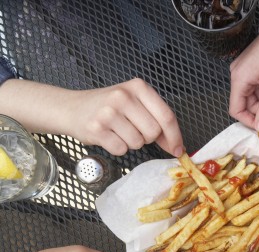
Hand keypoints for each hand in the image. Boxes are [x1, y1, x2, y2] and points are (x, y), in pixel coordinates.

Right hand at [64, 78, 183, 156]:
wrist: (72, 108)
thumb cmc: (108, 107)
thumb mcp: (134, 103)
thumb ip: (156, 119)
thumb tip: (177, 146)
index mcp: (138, 87)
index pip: (166, 116)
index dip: (175, 136)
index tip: (178, 149)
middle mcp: (123, 96)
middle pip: (153, 132)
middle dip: (148, 138)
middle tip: (133, 130)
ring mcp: (108, 112)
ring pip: (137, 143)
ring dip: (131, 143)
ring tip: (118, 131)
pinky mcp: (96, 129)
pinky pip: (121, 149)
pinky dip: (118, 148)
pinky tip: (109, 136)